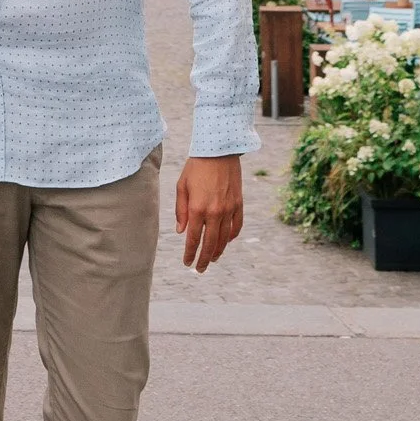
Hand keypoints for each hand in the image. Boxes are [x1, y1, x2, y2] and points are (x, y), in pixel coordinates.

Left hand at [176, 155, 243, 272]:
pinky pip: (236, 227)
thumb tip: (181, 232)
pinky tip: (226, 242)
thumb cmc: (196, 167)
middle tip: (199, 269)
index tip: (187, 263)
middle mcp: (214, 212)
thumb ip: (181, 211)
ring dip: (218, 251)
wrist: (218, 151)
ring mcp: (228, 209)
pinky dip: (231, 237)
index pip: (193, 239)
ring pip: (224, 238)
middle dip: (203, 259)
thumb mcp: (182, 186)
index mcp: (197, 208)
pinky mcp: (238, 204)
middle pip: (209, 243)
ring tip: (212, 259)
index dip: (190, 253)